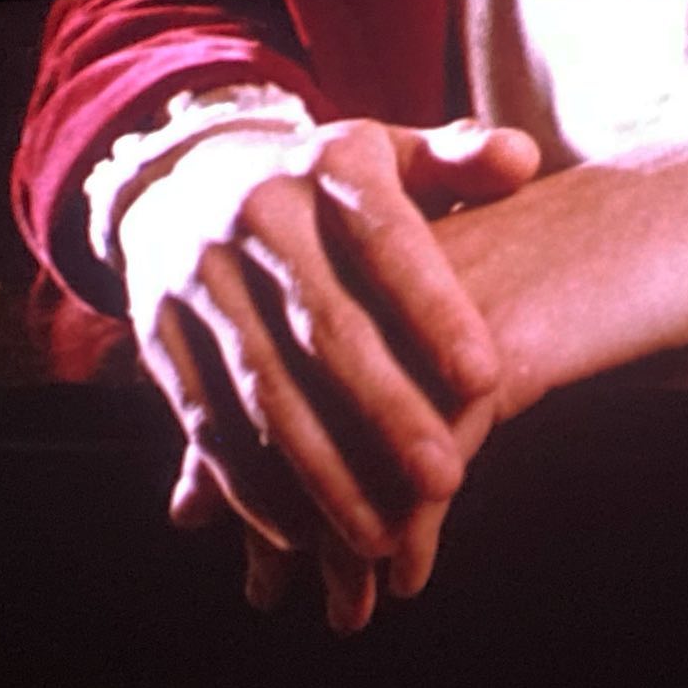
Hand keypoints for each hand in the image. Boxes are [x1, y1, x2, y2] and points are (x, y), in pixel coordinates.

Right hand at [117, 115, 539, 622]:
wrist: (181, 180)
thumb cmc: (319, 182)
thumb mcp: (384, 151)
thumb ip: (455, 160)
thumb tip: (525, 159)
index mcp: (324, 168)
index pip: (385, 239)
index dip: (433, 310)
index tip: (488, 379)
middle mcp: (254, 221)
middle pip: (324, 327)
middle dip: (385, 410)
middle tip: (444, 479)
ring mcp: (199, 283)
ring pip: (264, 389)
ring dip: (321, 471)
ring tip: (380, 537)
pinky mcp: (162, 339)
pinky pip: (207, 420)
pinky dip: (250, 483)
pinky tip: (299, 535)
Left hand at [235, 121, 687, 629]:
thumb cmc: (601, 246)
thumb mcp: (491, 285)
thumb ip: (424, 333)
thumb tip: (370, 399)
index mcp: (372, 264)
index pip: (290, 377)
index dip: (263, 464)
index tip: (257, 534)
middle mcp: (381, 286)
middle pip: (301, 420)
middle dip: (281, 520)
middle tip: (268, 593)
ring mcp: (430, 321)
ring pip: (352, 449)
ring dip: (341, 545)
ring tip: (343, 612)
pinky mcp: (495, 355)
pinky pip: (427, 464)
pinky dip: (411, 533)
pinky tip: (408, 579)